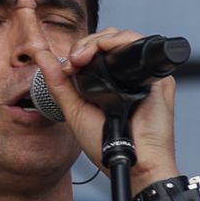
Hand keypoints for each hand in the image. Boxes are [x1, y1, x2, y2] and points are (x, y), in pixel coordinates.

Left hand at [26, 27, 179, 188]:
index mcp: (108, 83)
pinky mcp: (158, 78)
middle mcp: (127, 77)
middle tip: (74, 60)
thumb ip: (57, 82)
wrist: (131, 163)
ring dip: (99, 40)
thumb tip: (41, 56)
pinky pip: (140, 45)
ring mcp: (143, 76)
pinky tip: (105, 51)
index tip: (67, 66)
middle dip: (86, 43)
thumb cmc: (106, 146)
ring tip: (83, 58)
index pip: (94, 51)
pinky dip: (121, 41)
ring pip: (123, 37)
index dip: (78, 50)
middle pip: (108, 40)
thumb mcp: (73, 109)